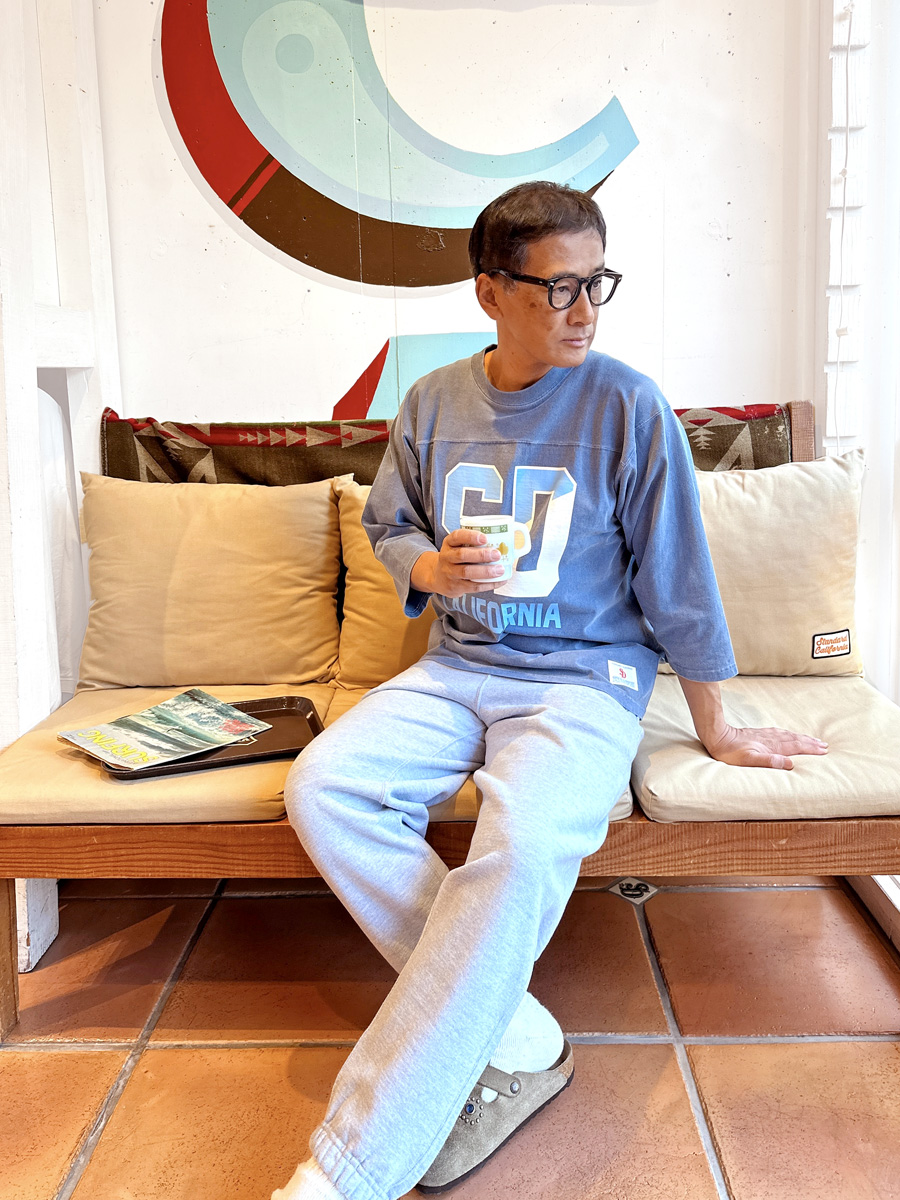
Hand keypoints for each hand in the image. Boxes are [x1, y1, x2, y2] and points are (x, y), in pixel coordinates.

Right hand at [411, 530, 505, 596]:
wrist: (438, 577)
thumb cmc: (455, 558)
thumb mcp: (457, 546)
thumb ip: (473, 543)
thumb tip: (503, 543)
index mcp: (449, 543)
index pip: (457, 537)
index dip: (470, 537)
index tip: (485, 538)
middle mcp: (447, 557)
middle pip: (462, 555)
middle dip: (481, 555)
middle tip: (497, 554)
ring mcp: (450, 573)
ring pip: (467, 572)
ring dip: (485, 571)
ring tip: (500, 569)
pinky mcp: (455, 587)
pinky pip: (473, 586)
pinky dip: (488, 584)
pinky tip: (500, 581)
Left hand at [702, 724, 828, 769]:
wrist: (718, 737)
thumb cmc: (731, 753)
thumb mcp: (749, 760)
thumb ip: (769, 761)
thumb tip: (790, 764)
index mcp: (772, 746)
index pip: (796, 747)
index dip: (811, 749)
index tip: (824, 750)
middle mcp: (771, 739)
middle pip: (796, 739)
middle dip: (811, 742)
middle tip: (825, 745)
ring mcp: (765, 735)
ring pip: (789, 735)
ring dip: (802, 738)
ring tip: (812, 740)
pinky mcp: (759, 733)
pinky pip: (780, 733)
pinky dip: (789, 734)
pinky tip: (789, 735)